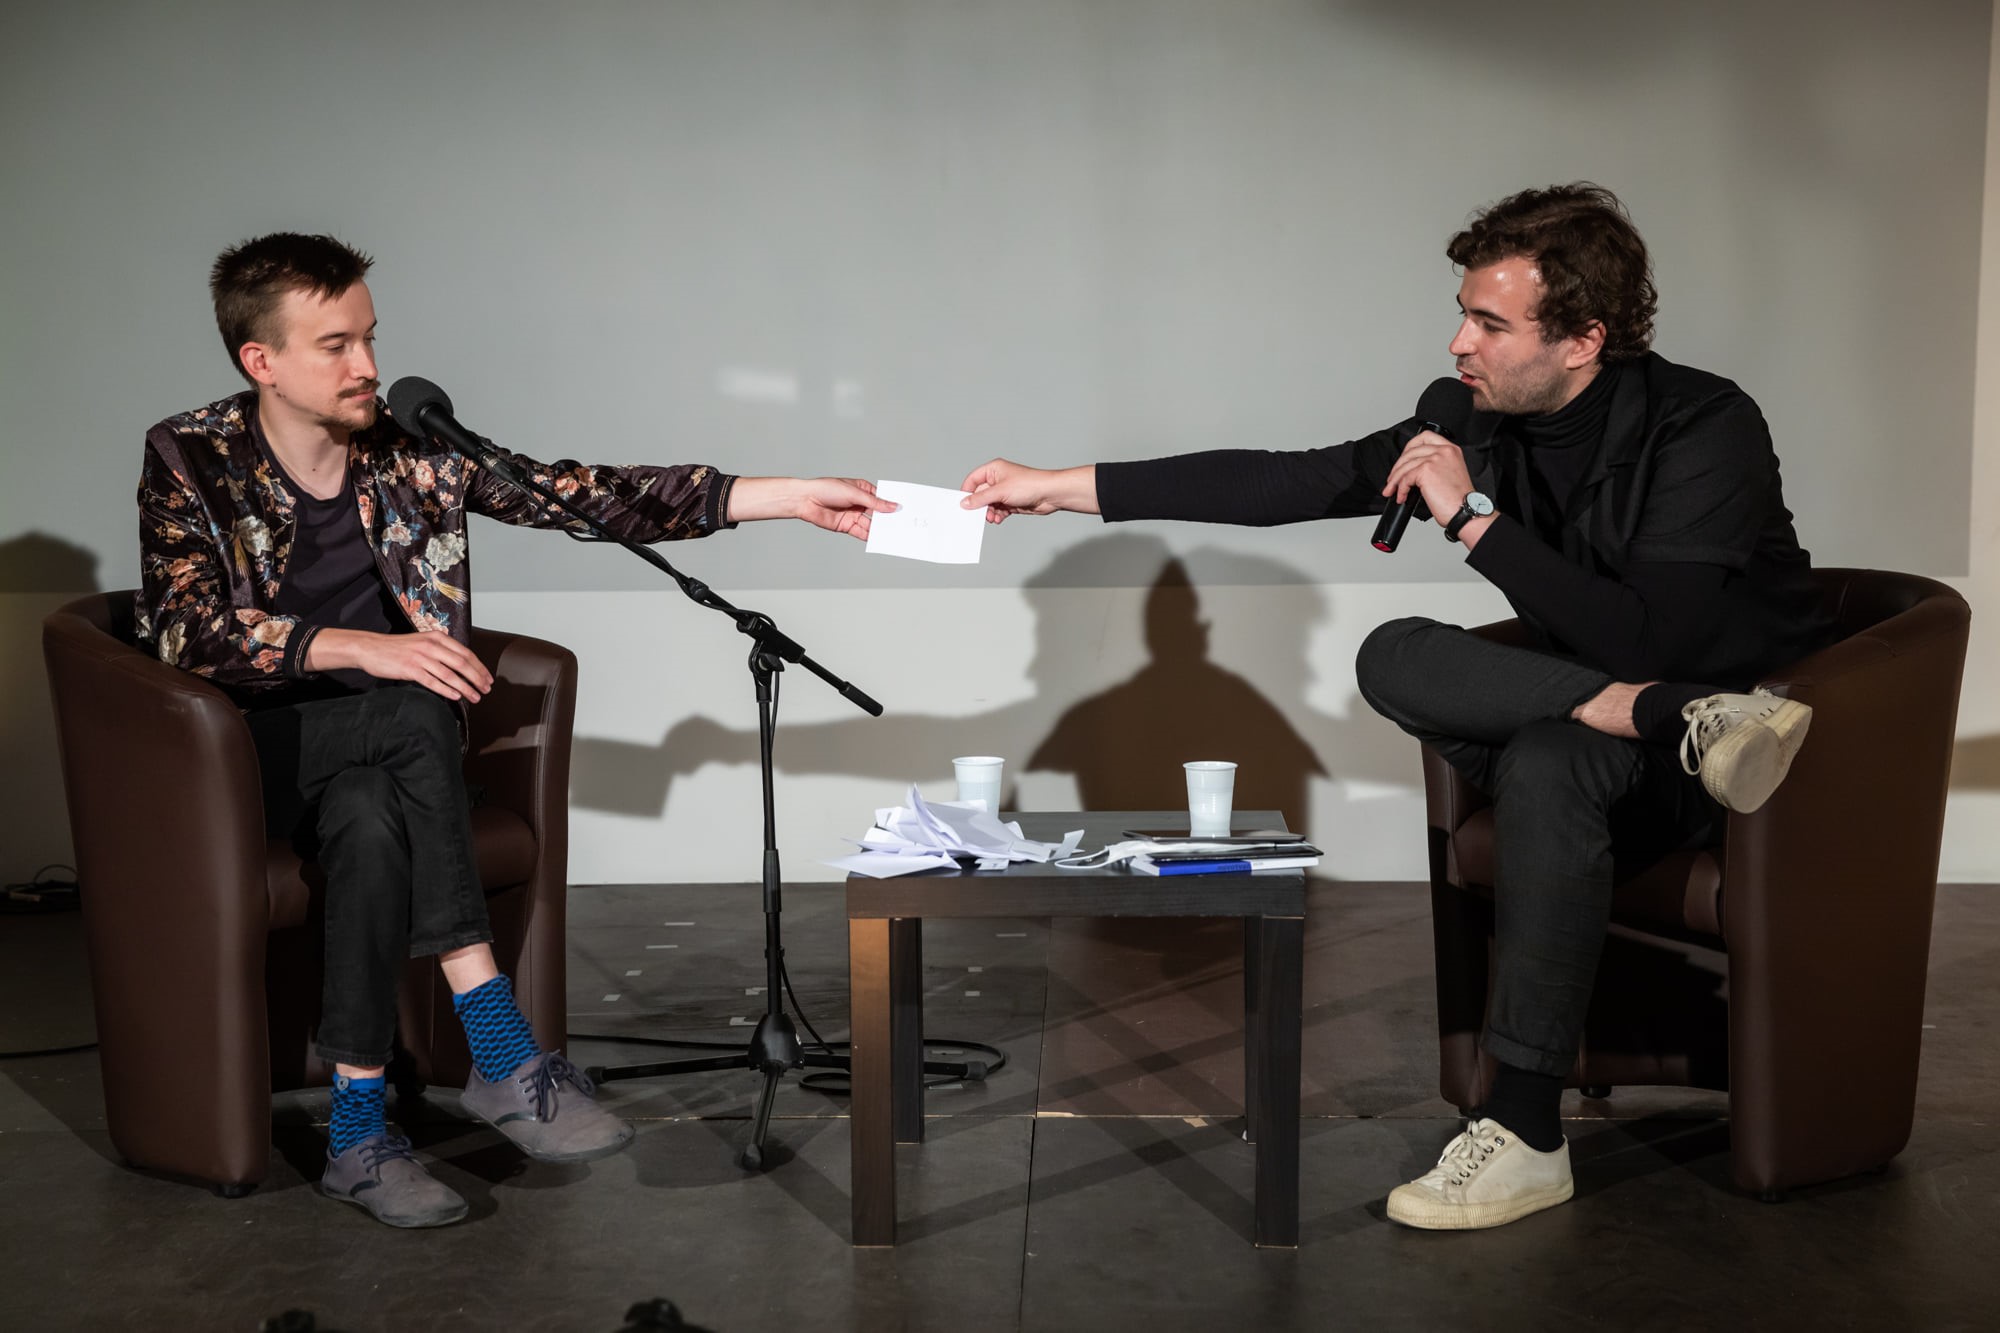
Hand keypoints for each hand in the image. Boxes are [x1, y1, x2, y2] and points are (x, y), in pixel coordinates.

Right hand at [309, 628, 493, 701]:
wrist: (371, 648)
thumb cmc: (398, 648)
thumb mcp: (422, 642)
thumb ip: (441, 650)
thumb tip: (461, 665)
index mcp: (437, 637)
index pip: (465, 653)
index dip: (479, 667)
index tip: (488, 678)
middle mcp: (431, 645)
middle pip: (461, 664)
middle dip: (477, 678)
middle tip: (486, 690)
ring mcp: (420, 657)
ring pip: (450, 674)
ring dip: (465, 687)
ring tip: (475, 697)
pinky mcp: (410, 669)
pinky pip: (432, 681)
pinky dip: (446, 690)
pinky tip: (456, 697)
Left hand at [727, 476, 895, 539]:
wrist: (806, 500)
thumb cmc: (827, 489)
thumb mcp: (854, 493)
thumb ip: (875, 503)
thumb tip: (893, 507)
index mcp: (863, 490)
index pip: (882, 498)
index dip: (892, 505)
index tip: (905, 511)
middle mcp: (860, 503)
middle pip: (878, 513)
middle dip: (889, 519)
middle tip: (903, 525)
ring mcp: (854, 515)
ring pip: (871, 524)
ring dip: (881, 530)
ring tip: (894, 535)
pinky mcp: (847, 526)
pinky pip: (862, 533)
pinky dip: (871, 537)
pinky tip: (880, 540)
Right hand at [958, 459, 1098, 523]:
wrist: (1050, 494)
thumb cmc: (1029, 485)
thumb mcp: (1000, 492)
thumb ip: (980, 498)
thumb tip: (965, 503)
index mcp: (993, 470)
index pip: (973, 480)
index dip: (966, 492)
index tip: (963, 504)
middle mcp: (998, 479)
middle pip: (980, 494)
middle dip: (980, 506)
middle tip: (978, 515)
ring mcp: (1005, 491)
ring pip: (989, 504)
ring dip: (989, 513)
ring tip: (992, 518)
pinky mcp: (1011, 502)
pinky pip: (998, 510)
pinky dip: (997, 515)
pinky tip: (999, 519)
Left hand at [1381, 431, 1477, 531]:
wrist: (1465, 511)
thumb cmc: (1459, 499)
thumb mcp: (1450, 473)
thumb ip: (1435, 464)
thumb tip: (1412, 469)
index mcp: (1451, 449)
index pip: (1425, 437)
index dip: (1410, 447)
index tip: (1403, 460)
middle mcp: (1444, 451)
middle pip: (1411, 451)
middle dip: (1398, 466)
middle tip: (1393, 479)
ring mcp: (1435, 459)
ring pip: (1405, 465)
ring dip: (1395, 480)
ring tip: (1392, 491)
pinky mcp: (1426, 470)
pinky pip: (1405, 478)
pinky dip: (1400, 489)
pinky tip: (1402, 496)